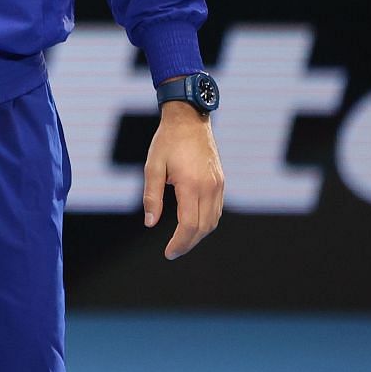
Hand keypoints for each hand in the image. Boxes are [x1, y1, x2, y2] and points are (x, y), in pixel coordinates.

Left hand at [143, 101, 224, 259]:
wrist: (189, 119)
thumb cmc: (167, 141)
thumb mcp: (152, 166)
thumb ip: (152, 196)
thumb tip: (150, 223)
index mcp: (191, 184)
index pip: (189, 225)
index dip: (180, 243)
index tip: (169, 253)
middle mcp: (209, 187)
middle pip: (203, 227)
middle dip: (188, 243)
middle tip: (173, 251)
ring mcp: (218, 184)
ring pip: (213, 221)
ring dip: (199, 234)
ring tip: (182, 240)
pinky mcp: (220, 181)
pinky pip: (217, 209)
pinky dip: (206, 222)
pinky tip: (193, 224)